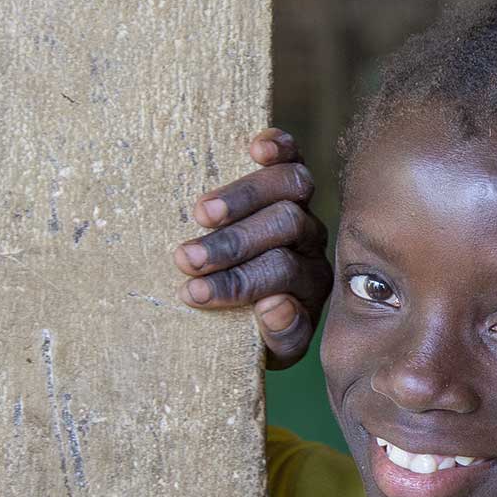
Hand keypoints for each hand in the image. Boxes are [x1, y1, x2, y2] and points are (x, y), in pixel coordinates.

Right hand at [175, 128, 332, 368]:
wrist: (246, 304)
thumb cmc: (249, 327)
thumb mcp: (268, 348)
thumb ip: (280, 335)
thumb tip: (275, 304)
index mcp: (309, 285)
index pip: (281, 278)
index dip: (237, 285)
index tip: (192, 294)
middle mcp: (310, 245)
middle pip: (285, 229)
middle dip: (233, 246)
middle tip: (186, 258)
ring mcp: (301, 208)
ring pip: (290, 189)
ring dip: (244, 199)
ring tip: (201, 213)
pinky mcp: (287, 178)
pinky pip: (292, 157)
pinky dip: (279, 148)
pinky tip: (255, 148)